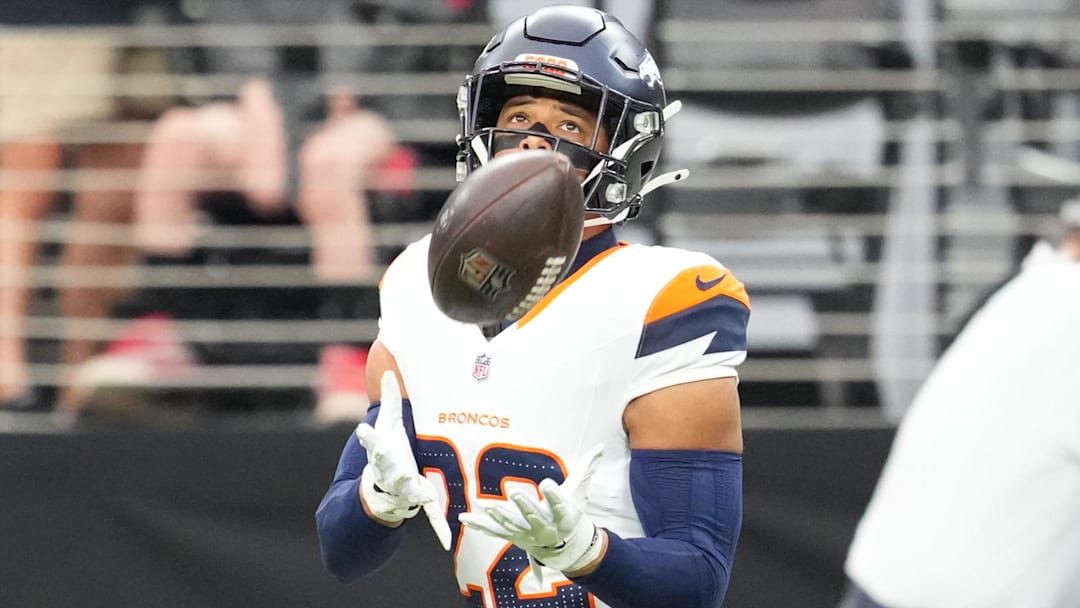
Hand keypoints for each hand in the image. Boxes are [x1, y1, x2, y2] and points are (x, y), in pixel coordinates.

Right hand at [355, 371, 451, 549]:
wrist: (382, 491)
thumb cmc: (389, 452)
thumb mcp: (388, 425)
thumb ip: (390, 398)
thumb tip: (388, 369)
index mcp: (382, 452)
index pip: (372, 443)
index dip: (368, 436)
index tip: (363, 429)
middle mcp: (390, 471)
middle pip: (388, 468)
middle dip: (390, 465)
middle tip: (391, 463)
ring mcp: (404, 489)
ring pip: (409, 491)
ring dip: (413, 492)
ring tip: (419, 494)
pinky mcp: (420, 503)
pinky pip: (432, 516)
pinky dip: (440, 528)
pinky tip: (447, 541)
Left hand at [459, 444, 605, 580]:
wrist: (564, 546)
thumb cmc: (572, 513)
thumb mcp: (580, 492)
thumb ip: (587, 468)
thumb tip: (600, 447)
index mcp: (563, 518)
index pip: (560, 507)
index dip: (554, 496)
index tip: (547, 482)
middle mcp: (544, 529)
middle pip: (533, 518)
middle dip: (523, 506)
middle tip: (514, 492)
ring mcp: (526, 535)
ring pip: (512, 527)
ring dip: (500, 517)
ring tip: (488, 507)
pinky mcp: (512, 536)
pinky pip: (493, 531)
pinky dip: (479, 524)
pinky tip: (465, 517)